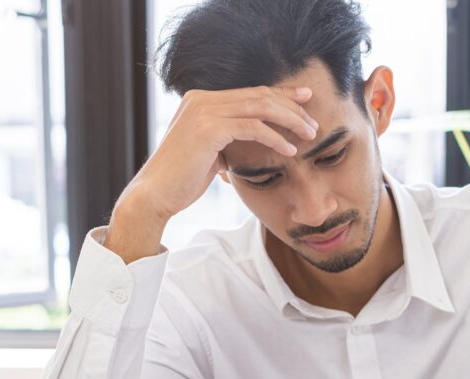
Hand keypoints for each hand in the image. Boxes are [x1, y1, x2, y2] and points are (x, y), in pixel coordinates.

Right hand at [108, 86, 319, 260]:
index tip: (305, 100)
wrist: (156, 194)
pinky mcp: (209, 128)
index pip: (250, 92)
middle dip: (291, 105)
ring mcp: (204, 110)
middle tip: (313, 120)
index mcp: (202, 100)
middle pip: (259, 95)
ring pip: (260, 107)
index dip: (280, 94)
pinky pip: (252, 127)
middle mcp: (202, 99)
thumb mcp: (211, 151)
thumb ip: (229, 138)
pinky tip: (290, 150)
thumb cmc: (184, 178)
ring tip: (309, 135)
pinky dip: (275, 137)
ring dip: (289, 120)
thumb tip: (254, 138)